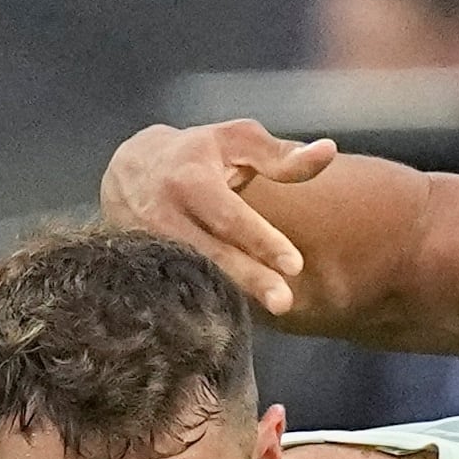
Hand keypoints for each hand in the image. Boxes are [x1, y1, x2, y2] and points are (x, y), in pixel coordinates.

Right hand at [98, 119, 336, 314]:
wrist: (129, 170)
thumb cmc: (198, 153)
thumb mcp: (236, 141)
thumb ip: (281, 155)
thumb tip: (329, 151)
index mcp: (190, 179)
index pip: (229, 215)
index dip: (262, 240)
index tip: (295, 265)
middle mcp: (164, 214)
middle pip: (211, 254)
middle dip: (249, 279)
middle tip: (284, 301)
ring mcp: (149, 245)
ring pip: (193, 276)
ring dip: (231, 296)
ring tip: (269, 313)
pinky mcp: (143, 266)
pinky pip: (177, 289)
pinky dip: (206, 303)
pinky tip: (234, 317)